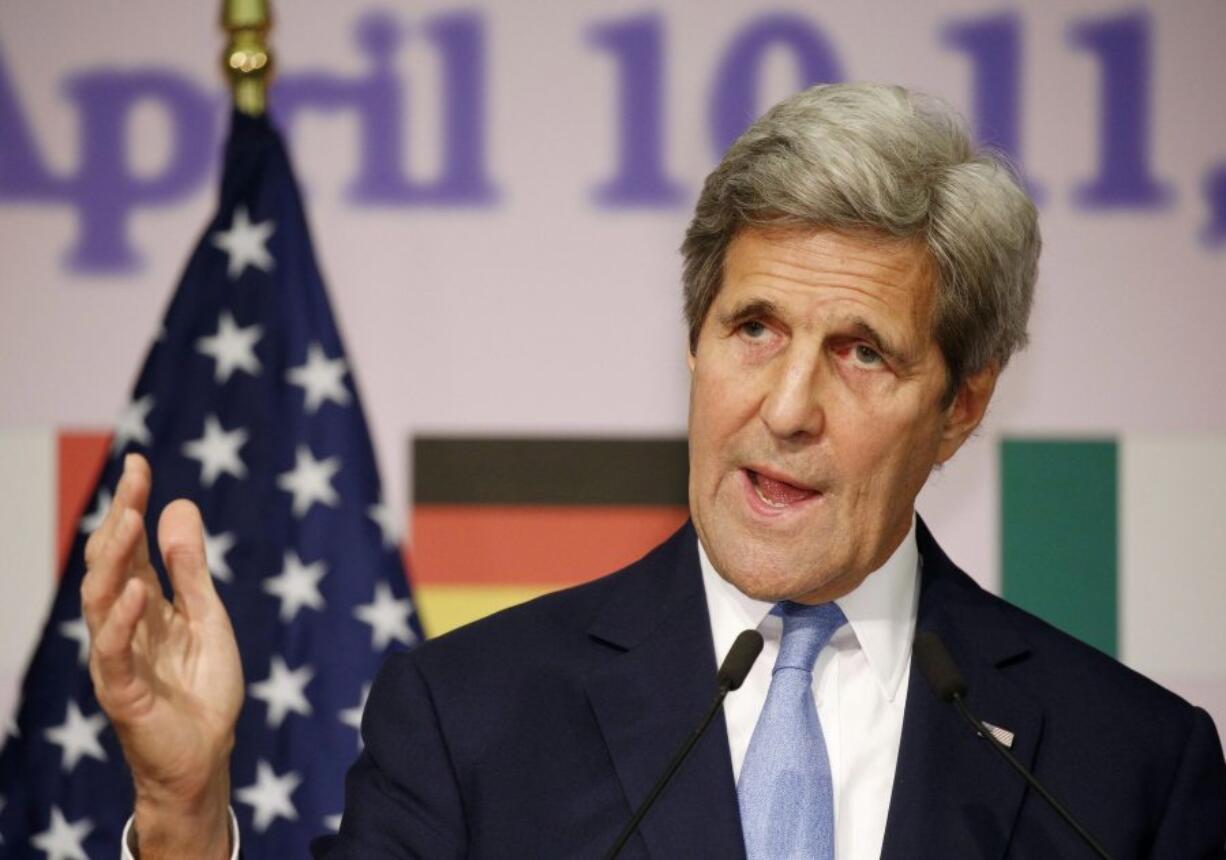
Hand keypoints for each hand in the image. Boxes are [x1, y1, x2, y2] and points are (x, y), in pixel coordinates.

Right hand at [81, 454, 242, 857]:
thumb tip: (179, 504)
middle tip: (135, 476)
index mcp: (144, 604)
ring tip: (131, 517)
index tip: (140, 463)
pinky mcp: (122, 692)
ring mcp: (118, 656)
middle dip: (121, 518)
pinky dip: (121, 620)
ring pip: (100, 600)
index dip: (133, 505)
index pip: (131, 546)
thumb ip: (191, 568)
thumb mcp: (207, 616)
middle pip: (111, 563)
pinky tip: (136, 590)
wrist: (206, 755)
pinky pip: (112, 652)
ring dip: (114, 558)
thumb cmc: (203, 688)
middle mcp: (124, 624)